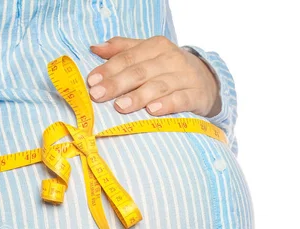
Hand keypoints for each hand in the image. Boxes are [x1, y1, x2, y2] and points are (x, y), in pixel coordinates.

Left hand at [86, 36, 221, 117]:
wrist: (207, 80)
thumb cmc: (169, 69)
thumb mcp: (149, 54)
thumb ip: (123, 49)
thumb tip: (95, 48)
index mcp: (157, 46)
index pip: (129, 57)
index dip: (109, 69)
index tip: (92, 82)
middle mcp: (172, 59)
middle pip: (140, 72)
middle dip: (117, 83)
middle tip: (98, 95)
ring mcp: (186, 77)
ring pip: (159, 86)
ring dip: (138, 96)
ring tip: (120, 106)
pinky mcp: (196, 95)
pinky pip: (180, 99)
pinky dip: (166, 105)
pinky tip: (152, 111)